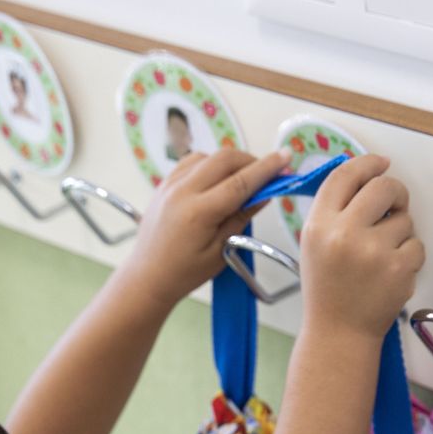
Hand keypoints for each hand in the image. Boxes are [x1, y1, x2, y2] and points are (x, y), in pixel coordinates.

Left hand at [121, 147, 291, 305]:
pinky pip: (191, 162)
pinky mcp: (164, 184)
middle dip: (251, 161)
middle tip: (267, 174)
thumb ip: (241, 217)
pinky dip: (210, 164)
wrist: (147, 277)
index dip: (267, 168)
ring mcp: (170, 185)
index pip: (241, 181)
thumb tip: (263, 194)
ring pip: (208, 156)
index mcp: (199, 212)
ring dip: (230, 161)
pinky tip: (218, 178)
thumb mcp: (221, 250)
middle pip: (225, 159)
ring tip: (242, 179)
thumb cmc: (183, 272)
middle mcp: (182, 192)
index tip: (285, 158)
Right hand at [299, 155, 423, 338]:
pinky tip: (391, 273)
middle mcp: (344, 234)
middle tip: (394, 204)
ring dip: (400, 232)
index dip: (367, 163)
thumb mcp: (314, 243)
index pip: (345, 175)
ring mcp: (374, 252)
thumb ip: (335, 209)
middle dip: (395, 192)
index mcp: (318, 225)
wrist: (339, 333)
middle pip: (383, 186)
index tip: (381, 163)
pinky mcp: (399, 269)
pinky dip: (409, 256)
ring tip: (381, 256)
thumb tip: (367, 174)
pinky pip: (417, 245)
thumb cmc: (328, 287)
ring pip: (405, 219)